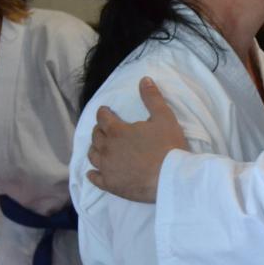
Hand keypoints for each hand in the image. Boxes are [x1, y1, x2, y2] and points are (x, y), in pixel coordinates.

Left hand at [87, 77, 186, 202]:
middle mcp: (107, 149)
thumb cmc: (168, 146)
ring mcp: (107, 168)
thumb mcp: (164, 117)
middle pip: (96, 136)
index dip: (103, 112)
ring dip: (94, 149)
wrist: (171, 177)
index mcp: (117, 131)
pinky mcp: (111, 185)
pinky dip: (92, 174)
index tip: (105, 111)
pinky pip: (95, 178)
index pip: (103, 118)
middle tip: (104, 128)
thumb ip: (152, 98)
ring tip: (99, 147)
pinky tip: (92, 172)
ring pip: (93, 156)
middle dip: (99, 130)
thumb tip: (143, 79)